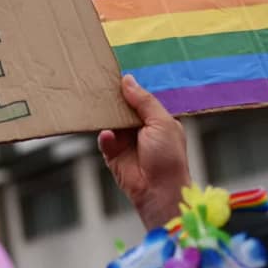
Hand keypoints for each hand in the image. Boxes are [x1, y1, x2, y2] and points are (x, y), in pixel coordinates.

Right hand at [99, 75, 190, 229]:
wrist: (159, 191)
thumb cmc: (169, 157)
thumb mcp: (161, 122)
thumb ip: (144, 101)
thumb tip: (128, 80)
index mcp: (156, 120)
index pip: (139, 99)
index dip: (128, 90)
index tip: (114, 77)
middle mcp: (140, 129)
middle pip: (122, 109)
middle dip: (113, 101)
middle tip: (99, 87)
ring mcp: (126, 142)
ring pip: (111, 122)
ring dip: (105, 116)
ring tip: (98, 107)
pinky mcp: (113, 155)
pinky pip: (104, 140)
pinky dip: (104, 136)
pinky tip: (108, 135)